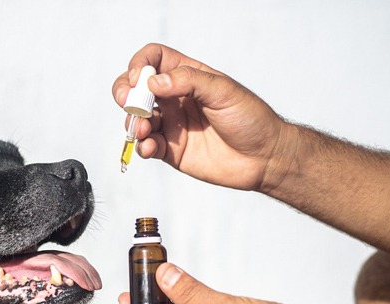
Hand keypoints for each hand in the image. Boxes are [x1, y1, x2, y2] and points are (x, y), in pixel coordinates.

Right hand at [112, 43, 292, 191]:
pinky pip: (146, 145)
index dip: (140, 64)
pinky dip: (141, 146)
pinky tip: (150, 147)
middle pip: (136, 88)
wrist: (264, 158)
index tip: (139, 78)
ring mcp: (171, 124)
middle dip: (125, 93)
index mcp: (188, 76)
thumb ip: (189, 81)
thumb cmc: (251, 118)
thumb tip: (154, 82)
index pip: (154, 59)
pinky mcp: (170, 150)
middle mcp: (175, 98)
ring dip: (133, 122)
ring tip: (146, 130)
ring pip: (137, 118)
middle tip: (128, 104)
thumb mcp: (224, 91)